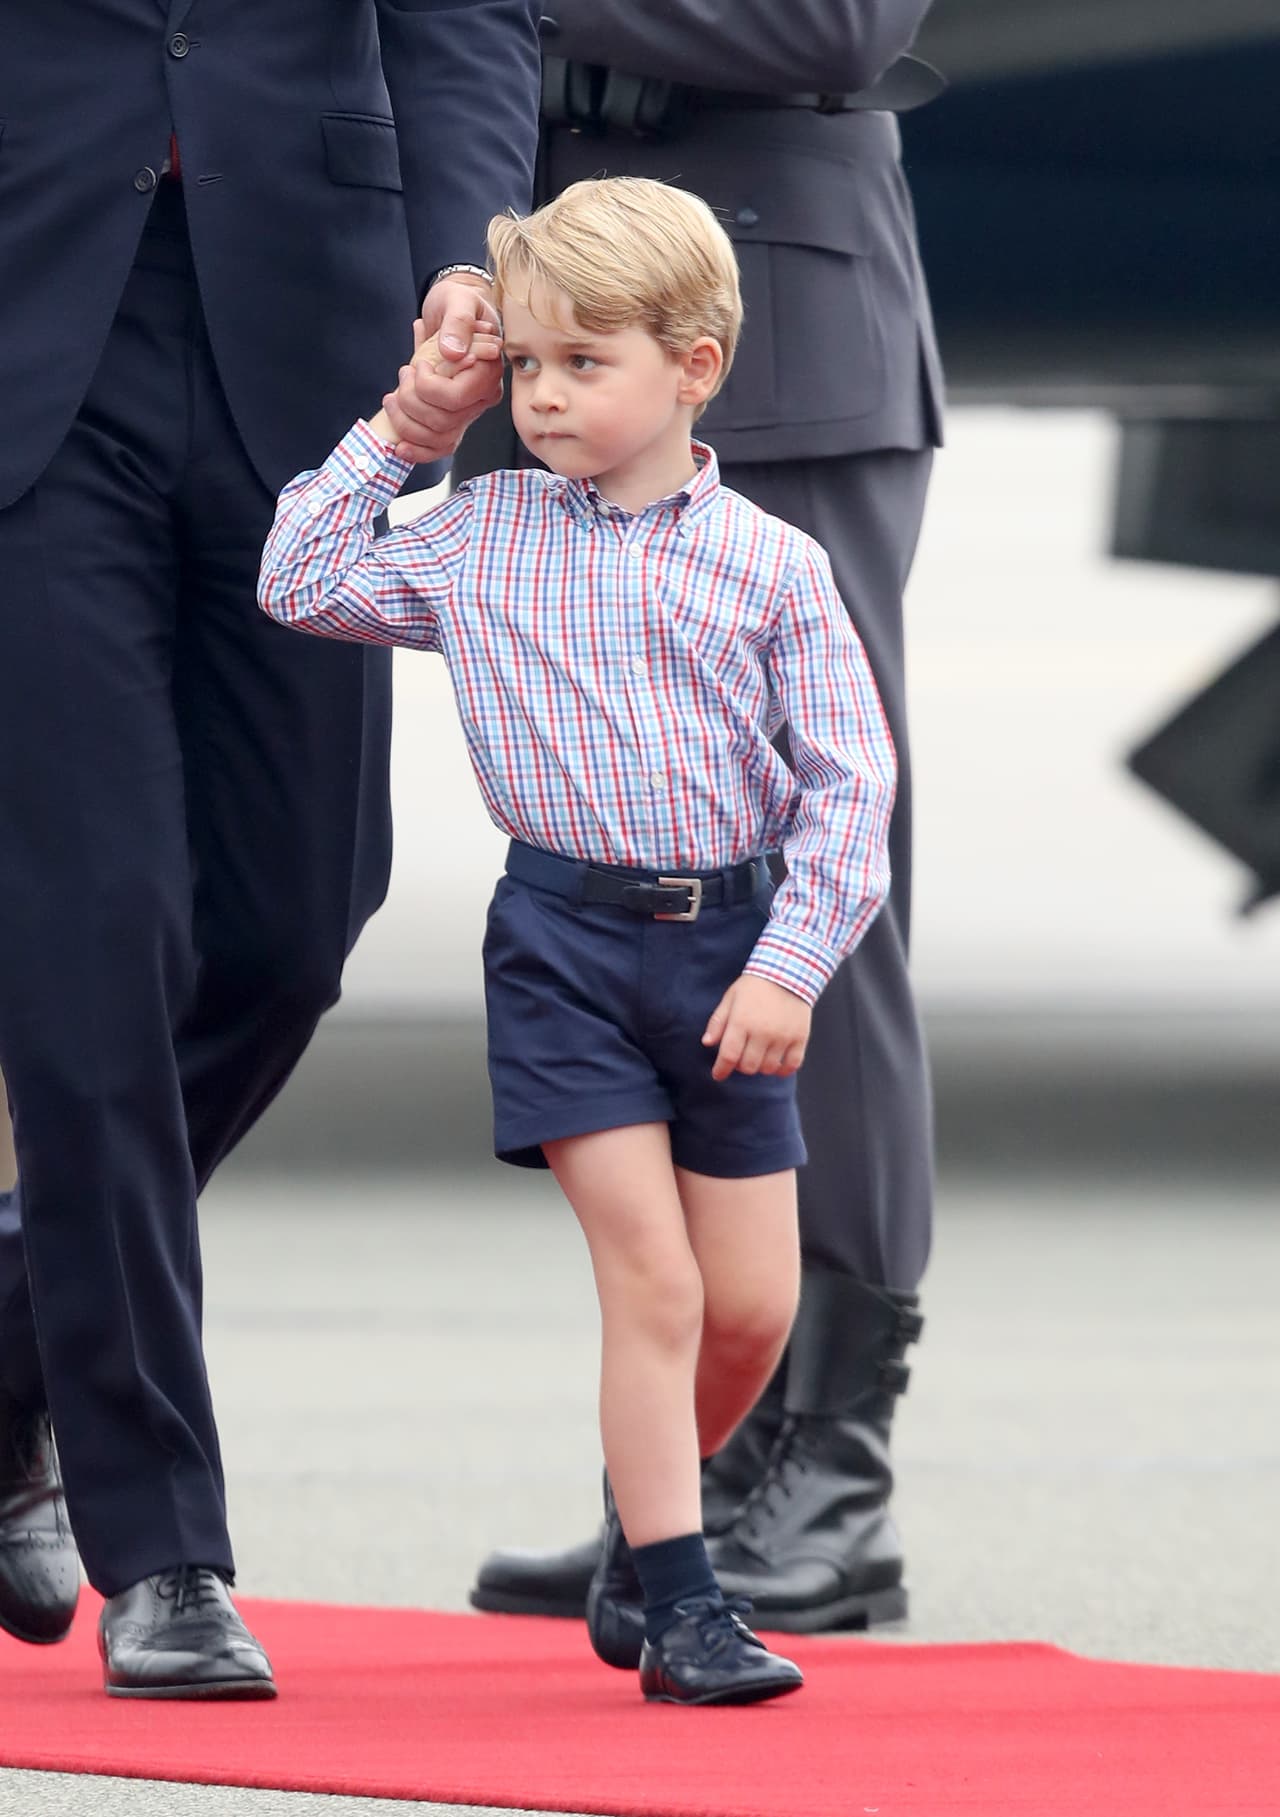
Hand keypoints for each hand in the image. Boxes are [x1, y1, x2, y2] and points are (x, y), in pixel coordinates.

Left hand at [379, 277, 503, 463]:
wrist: (451, 309)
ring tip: (392, 397)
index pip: (455, 399)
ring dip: (406, 423)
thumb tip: (452, 352)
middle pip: (443, 421)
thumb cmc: (457, 302)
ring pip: (438, 438)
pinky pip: (440, 449)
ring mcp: (467, 412)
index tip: (416, 366)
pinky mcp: (453, 420)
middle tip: (402, 375)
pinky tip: (400, 446)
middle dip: (410, 402)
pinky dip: (418, 452)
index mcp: (487, 373)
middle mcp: (481, 398)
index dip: (428, 388)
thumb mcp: (458, 301)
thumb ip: (458, 323)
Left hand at [701, 974, 811, 1081]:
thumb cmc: (754, 987)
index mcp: (742, 1021)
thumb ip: (718, 1022)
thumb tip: (707, 1043)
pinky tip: (776, 1064)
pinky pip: (792, 1064)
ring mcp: (783, 1036)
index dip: (721, 1070)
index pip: (728, 1055)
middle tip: (741, 1057)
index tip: (718, 1074)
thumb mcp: (731, 998)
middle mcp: (762, 1031)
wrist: (787, 972)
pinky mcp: (800, 1037)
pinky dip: (782, 1070)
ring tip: (759, 1056)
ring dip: (760, 1067)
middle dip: (740, 1066)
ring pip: (768, 1068)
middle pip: (748, 1066)